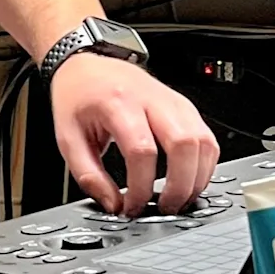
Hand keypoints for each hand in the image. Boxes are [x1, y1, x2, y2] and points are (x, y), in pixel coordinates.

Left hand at [49, 53, 217, 216]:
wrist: (86, 66)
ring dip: (196, 178)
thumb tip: (113, 205)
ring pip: (202, 141)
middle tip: (165, 207)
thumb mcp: (67, 138)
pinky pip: (207, 138)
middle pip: (183, 144)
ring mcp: (173, 100)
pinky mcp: (184, 106)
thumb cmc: (77, 96)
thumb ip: (88, 175)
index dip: (140, 186)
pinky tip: (188, 179)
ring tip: (178, 198)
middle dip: (179, 185)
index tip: (132, 205)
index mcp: (117, 103)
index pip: (142, 151)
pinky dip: (203, 164)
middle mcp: (151, 98)